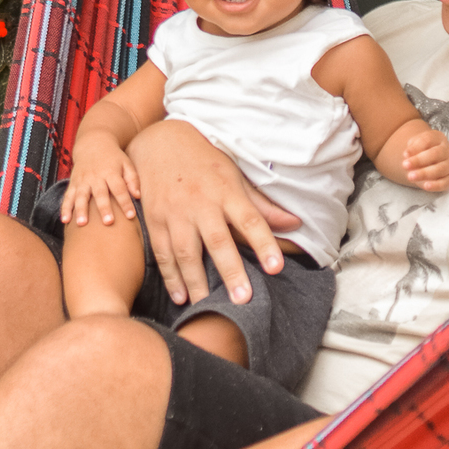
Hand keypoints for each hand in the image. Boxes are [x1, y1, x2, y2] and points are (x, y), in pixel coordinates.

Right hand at [60, 138, 140, 227]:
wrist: (93, 143)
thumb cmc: (113, 158)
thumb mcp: (126, 163)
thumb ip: (132, 179)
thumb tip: (137, 196)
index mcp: (111, 172)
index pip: (119, 189)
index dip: (125, 202)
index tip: (131, 216)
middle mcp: (96, 177)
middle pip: (100, 194)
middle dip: (104, 208)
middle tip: (107, 222)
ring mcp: (82, 180)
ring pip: (81, 196)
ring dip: (81, 210)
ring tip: (82, 224)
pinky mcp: (73, 183)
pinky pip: (68, 196)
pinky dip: (65, 208)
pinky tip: (65, 220)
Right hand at [128, 121, 299, 305]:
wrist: (159, 142)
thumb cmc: (204, 162)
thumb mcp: (235, 176)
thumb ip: (262, 205)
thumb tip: (294, 224)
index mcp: (226, 191)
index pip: (250, 219)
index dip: (264, 243)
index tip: (276, 267)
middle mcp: (201, 203)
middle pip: (218, 241)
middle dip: (231, 272)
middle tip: (243, 299)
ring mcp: (175, 213)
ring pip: (187, 252)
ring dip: (197, 282)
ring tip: (208, 306)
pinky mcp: (154, 221)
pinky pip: (163, 253)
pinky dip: (171, 277)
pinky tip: (181, 297)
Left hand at [404, 126, 448, 192]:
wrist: (427, 159)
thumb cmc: (420, 150)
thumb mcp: (415, 144)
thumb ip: (412, 147)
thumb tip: (407, 155)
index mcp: (438, 138)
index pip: (428, 140)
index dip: (416, 148)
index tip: (404, 154)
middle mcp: (446, 151)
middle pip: (435, 154)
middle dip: (418, 160)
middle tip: (405, 165)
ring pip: (439, 169)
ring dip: (424, 173)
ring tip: (410, 176)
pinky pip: (444, 183)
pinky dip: (436, 185)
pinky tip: (426, 186)